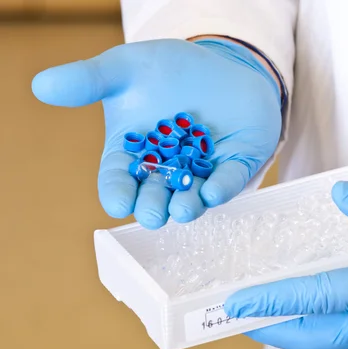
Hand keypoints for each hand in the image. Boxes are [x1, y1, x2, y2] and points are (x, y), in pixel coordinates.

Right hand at [32, 38, 281, 228]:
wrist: (218, 63)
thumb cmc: (167, 71)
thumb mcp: (125, 69)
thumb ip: (90, 80)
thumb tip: (41, 86)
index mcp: (133, 156)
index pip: (119, 181)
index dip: (117, 194)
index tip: (117, 202)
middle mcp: (166, 171)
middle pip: (155, 197)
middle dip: (153, 207)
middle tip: (152, 214)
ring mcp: (202, 171)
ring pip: (192, 197)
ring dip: (187, 206)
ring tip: (182, 209)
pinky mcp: (234, 165)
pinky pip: (229, 181)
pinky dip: (222, 188)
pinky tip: (214, 192)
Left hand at [225, 182, 347, 348]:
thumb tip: (340, 198)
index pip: (317, 298)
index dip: (272, 299)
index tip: (236, 303)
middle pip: (316, 336)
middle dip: (274, 328)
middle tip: (242, 315)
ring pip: (336, 339)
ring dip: (301, 328)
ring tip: (276, 309)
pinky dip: (331, 325)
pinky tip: (328, 306)